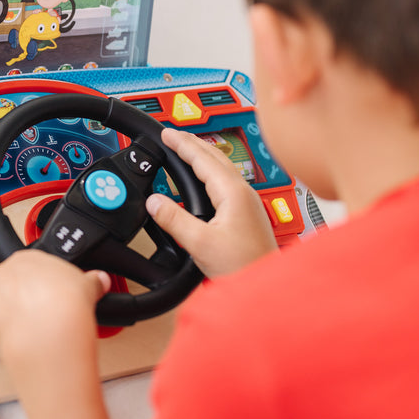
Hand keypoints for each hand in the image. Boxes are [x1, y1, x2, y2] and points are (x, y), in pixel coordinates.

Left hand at [0, 249, 110, 370]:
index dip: (37, 291)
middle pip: (7, 291)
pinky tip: (13, 346)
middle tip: (38, 322)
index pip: (27, 272)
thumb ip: (91, 281)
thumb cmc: (66, 304)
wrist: (49, 328)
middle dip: (20, 306)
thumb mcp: (86, 284)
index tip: (45, 303)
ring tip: (27, 336)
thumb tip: (99, 280)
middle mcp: (0, 273)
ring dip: (5, 322)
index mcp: (25, 259)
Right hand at [146, 127, 277, 277]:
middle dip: (192, 142)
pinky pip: (225, 179)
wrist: (265, 285)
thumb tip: (154, 202)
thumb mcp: (200, 243)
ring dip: (201, 154)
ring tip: (186, 148)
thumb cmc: (243, 266)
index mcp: (232, 193)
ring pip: (221, 167)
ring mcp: (247, 201)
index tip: (166, 133)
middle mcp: (243, 192)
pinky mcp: (246, 212)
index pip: (202, 158)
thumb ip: (174, 220)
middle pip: (214, 156)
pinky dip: (210, 170)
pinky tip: (204, 176)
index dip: (182, 144)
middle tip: (172, 134)